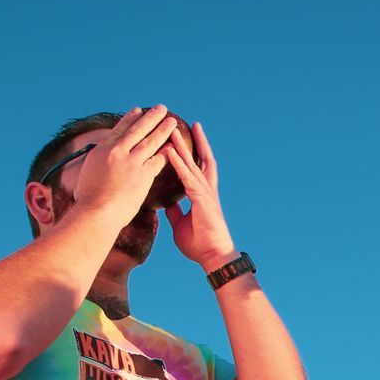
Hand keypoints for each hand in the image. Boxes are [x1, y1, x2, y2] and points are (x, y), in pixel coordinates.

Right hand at [72, 106, 179, 219]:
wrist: (96, 212)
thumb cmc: (87, 200)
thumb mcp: (86, 174)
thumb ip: (96, 164)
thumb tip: (96, 162)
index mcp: (101, 150)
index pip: (119, 130)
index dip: (130, 119)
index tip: (138, 111)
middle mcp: (117, 152)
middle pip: (137, 130)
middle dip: (151, 117)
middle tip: (161, 108)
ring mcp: (131, 162)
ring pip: (151, 141)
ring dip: (163, 130)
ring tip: (172, 122)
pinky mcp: (143, 175)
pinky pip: (158, 160)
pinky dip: (167, 153)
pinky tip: (175, 147)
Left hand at [161, 121, 239, 270]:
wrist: (213, 256)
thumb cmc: (200, 243)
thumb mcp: (181, 223)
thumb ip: (176, 211)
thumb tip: (167, 204)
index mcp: (202, 195)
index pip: (198, 168)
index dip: (193, 153)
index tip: (186, 138)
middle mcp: (206, 189)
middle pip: (201, 158)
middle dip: (195, 141)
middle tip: (188, 123)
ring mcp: (205, 192)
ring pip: (192, 163)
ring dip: (181, 145)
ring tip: (172, 129)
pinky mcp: (201, 199)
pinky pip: (186, 176)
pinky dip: (177, 162)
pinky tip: (169, 151)